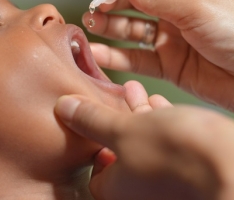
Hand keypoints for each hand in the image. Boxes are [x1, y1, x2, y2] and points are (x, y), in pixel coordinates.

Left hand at [55, 91, 233, 199]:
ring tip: (136, 91)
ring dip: (138, 116)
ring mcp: (165, 182)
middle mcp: (141, 192)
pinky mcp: (187, 169)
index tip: (94, 119)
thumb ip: (91, 120)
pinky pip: (167, 144)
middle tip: (114, 97)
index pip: (96, 169)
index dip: (93, 142)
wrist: (232, 166)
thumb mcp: (123, 130)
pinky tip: (159, 103)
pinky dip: (159, 122)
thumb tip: (63, 107)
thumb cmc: (173, 153)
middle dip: (117, 119)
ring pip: (145, 143)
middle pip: (121, 152)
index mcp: (117, 191)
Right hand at [83, 0, 233, 110]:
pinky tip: (98, 53)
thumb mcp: (197, 7)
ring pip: (130, 31)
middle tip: (93, 7)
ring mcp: (168, 38)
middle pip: (132, 2)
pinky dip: (115, 58)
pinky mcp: (166, 65)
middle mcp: (173, 11)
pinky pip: (135, 59)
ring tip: (89, 26)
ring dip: (108, 28)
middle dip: (110, 3)